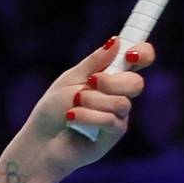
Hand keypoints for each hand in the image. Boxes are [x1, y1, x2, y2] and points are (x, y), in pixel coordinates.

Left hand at [15, 38, 154, 177]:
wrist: (40, 141)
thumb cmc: (52, 110)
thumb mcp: (70, 79)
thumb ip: (94, 62)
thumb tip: (116, 41)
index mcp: (110, 76)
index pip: (139, 61)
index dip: (143, 54)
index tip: (131, 54)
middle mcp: (118, 96)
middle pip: (136, 83)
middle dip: (112, 81)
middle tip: (91, 82)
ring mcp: (118, 117)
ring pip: (121, 103)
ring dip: (92, 100)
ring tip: (73, 104)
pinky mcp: (113, 135)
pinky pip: (110, 120)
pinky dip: (87, 116)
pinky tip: (71, 118)